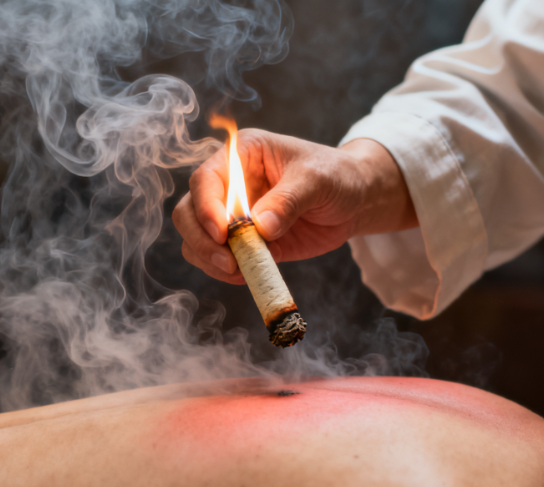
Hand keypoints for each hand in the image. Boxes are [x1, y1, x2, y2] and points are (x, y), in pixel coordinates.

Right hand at [172, 129, 416, 283]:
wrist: (354, 200)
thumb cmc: (336, 176)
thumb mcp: (318, 180)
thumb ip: (289, 200)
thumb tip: (261, 227)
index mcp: (241, 154)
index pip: (206, 179)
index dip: (206, 208)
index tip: (223, 233)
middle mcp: (229, 184)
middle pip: (188, 211)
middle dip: (201, 239)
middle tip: (227, 261)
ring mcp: (232, 216)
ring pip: (195, 239)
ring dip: (209, 259)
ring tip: (239, 270)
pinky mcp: (243, 242)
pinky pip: (218, 260)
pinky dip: (225, 272)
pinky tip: (247, 274)